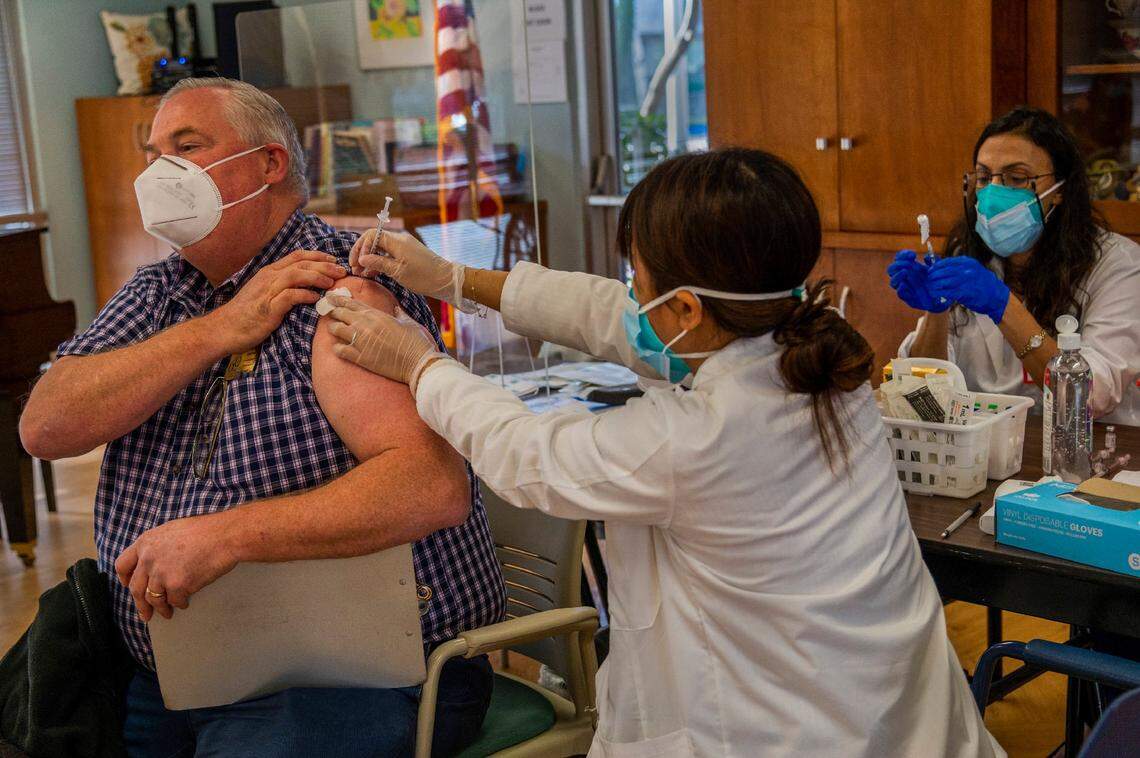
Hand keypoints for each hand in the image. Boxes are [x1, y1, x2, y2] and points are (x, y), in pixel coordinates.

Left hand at [114, 513, 236, 620]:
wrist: (224, 536)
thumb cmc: (205, 530)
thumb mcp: (172, 530)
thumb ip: (158, 546)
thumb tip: (154, 561)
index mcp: (145, 542)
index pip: (122, 565)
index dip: (125, 578)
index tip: (128, 585)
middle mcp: (148, 559)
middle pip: (136, 588)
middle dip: (141, 604)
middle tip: (145, 613)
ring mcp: (161, 573)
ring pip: (154, 599)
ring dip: (160, 608)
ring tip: (167, 612)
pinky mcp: (177, 585)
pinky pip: (174, 601)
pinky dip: (180, 603)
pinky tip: (185, 602)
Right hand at [210, 251, 346, 352]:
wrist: (224, 329)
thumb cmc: (246, 314)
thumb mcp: (265, 294)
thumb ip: (282, 287)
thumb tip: (305, 287)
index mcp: (269, 272)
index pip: (297, 256)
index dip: (317, 256)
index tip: (333, 260)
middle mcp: (269, 277)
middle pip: (301, 263)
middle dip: (324, 264)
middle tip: (341, 270)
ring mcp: (268, 291)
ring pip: (296, 275)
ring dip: (317, 276)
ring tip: (332, 282)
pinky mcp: (268, 307)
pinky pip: (290, 296)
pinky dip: (304, 295)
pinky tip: (316, 299)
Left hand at [325, 296, 445, 387]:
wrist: (419, 364)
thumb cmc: (417, 342)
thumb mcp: (409, 322)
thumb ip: (399, 313)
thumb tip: (395, 309)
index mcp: (377, 315)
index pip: (351, 303)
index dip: (338, 299)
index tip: (330, 297)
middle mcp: (365, 325)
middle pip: (339, 313)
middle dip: (334, 312)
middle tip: (330, 312)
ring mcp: (361, 342)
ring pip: (335, 330)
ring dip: (335, 329)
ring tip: (337, 331)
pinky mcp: (360, 358)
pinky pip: (339, 350)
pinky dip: (338, 348)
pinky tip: (341, 348)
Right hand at [350, 230, 464, 306]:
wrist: (446, 279)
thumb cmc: (423, 276)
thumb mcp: (398, 272)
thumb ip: (378, 263)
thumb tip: (362, 259)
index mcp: (397, 241)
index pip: (371, 235)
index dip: (360, 247)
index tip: (356, 263)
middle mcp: (399, 240)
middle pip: (374, 240)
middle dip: (362, 254)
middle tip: (355, 269)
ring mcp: (404, 246)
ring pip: (380, 248)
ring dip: (370, 259)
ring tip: (362, 274)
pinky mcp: (407, 254)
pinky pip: (388, 254)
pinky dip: (380, 262)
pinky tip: (373, 273)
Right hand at [887, 250, 948, 312]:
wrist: (941, 297)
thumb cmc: (936, 281)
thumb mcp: (937, 268)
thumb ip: (933, 260)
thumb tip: (926, 257)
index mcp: (908, 267)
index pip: (899, 258)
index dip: (903, 255)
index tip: (913, 255)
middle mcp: (903, 277)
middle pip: (892, 269)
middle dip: (898, 264)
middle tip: (909, 264)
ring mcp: (905, 288)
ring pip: (893, 282)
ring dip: (897, 276)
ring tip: (905, 272)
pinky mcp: (908, 297)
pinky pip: (900, 293)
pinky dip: (901, 288)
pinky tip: (906, 285)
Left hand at [928, 256, 1010, 323]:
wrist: (995, 294)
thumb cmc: (979, 282)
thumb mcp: (969, 270)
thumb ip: (954, 267)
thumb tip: (934, 261)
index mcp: (967, 262)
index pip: (946, 262)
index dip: (935, 267)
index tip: (930, 271)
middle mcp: (966, 270)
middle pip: (943, 272)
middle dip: (933, 276)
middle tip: (929, 281)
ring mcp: (966, 281)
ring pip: (943, 282)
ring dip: (934, 285)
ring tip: (930, 288)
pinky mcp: (965, 292)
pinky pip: (947, 292)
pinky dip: (939, 293)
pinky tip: (935, 295)